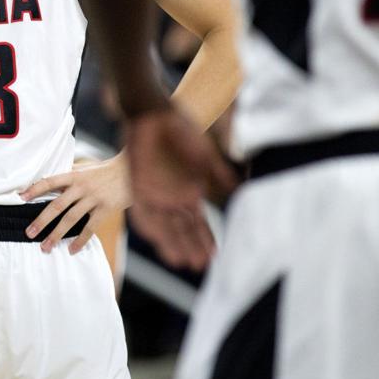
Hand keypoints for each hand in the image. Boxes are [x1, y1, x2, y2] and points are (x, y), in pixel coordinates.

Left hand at [20, 153, 131, 253]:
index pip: (50, 181)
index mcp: (75, 175)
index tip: (21, 198)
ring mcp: (94, 198)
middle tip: (29, 233)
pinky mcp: (105, 209)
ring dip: (56, 234)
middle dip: (42, 220)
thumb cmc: (106, 171)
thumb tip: (50, 181)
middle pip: (57, 205)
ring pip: (70, 219)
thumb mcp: (86, 168)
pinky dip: (80, 240)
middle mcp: (82, 187)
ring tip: (45, 246)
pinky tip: (71, 249)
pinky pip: (90, 228)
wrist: (132, 171)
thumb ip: (70, 175)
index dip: (35, 189)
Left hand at [124, 106, 234, 271]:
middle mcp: (170, 197)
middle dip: (191, 246)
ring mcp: (153, 192)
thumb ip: (220, 174)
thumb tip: (240, 190)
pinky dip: (148, 225)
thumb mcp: (205, 155)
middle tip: (200, 266)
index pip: (198, 222)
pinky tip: (156, 239)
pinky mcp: (138, 185)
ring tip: (180, 261)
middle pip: (182, 229)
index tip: (215, 256)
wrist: (153, 111)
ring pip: (163, 225)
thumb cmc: (180, 129)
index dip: (206, 238)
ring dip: (170, 243)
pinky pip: (141, 210)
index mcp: (188, 191)